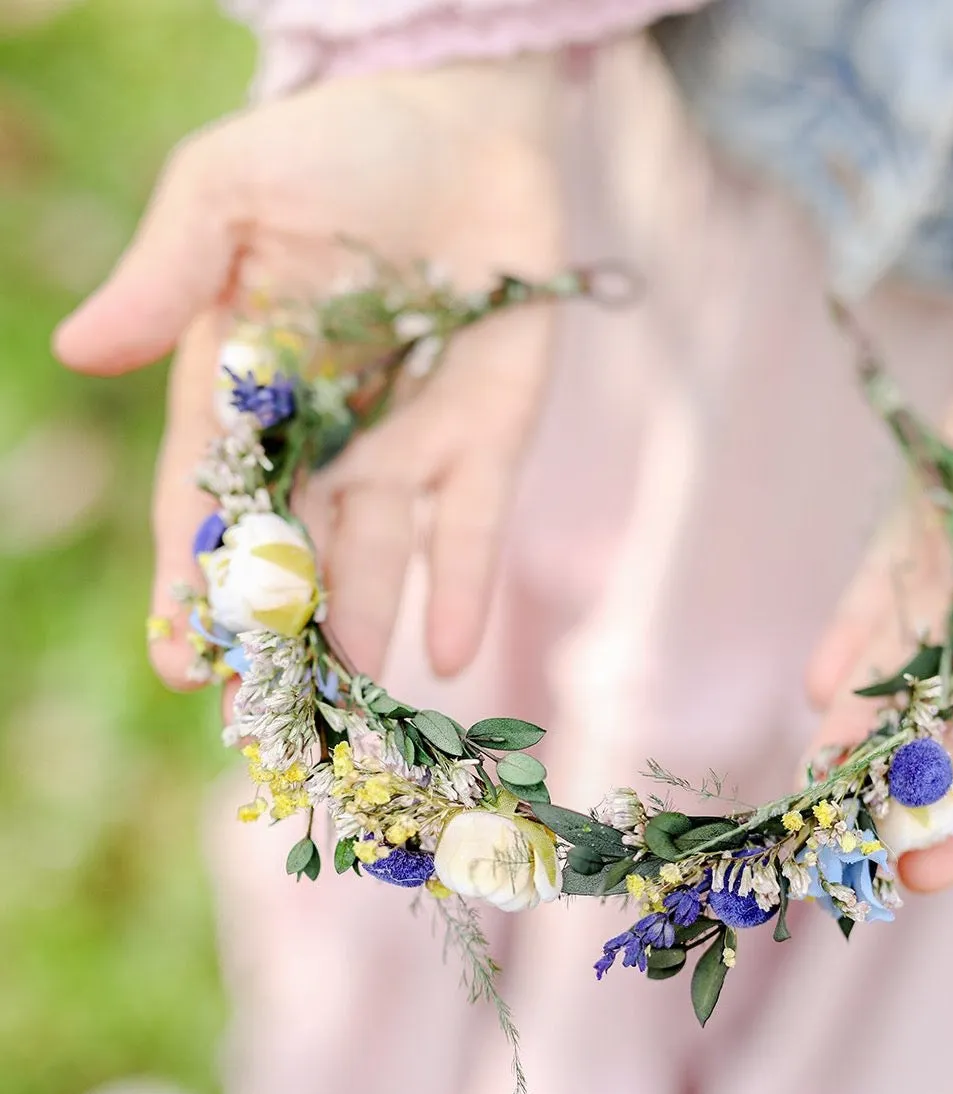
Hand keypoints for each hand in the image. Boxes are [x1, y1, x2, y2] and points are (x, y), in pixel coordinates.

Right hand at [54, 60, 563, 682]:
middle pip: (291, 554)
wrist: (463, 125)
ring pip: (377, 557)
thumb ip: (169, 274)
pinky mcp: (485, 440)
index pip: (206, 503)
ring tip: (353, 698)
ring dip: (364, 627)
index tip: (179, 662)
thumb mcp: (231, 190)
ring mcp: (406, 446)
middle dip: (276, 637)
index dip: (191, 582)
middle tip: (263, 721)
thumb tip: (79, 349)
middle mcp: (321, 436)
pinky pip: (470, 526)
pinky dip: (462, 586)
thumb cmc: (337, 146)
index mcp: (243, 388)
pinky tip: (449, 652)